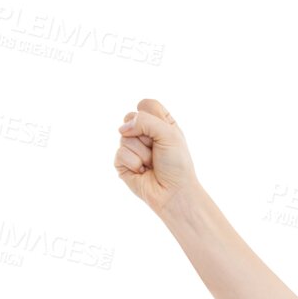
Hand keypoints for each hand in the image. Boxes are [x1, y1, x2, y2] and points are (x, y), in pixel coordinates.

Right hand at [113, 97, 198, 214]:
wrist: (174, 193)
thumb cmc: (177, 165)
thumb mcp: (169, 134)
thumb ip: (145, 120)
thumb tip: (122, 129)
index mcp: (159, 124)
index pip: (146, 104)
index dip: (152, 116)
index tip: (164, 132)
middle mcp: (144, 133)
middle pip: (130, 117)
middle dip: (145, 135)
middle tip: (157, 151)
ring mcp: (132, 147)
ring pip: (124, 136)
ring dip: (142, 153)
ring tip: (152, 164)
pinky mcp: (122, 162)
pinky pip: (120, 153)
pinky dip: (134, 164)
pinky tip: (143, 172)